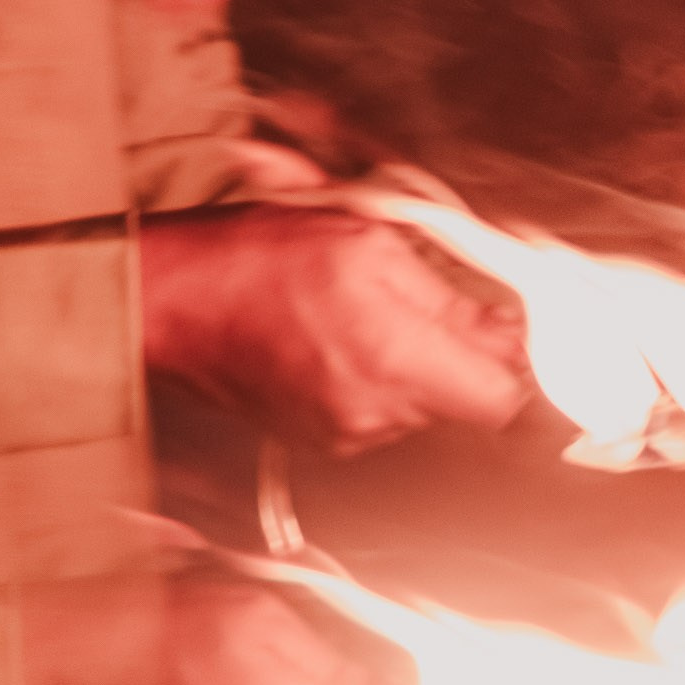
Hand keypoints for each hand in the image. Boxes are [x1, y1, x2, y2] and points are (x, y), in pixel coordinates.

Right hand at [138, 205, 531, 451]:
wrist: (172, 300)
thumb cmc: (258, 258)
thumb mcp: (371, 245)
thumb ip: (450, 300)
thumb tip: (508, 331)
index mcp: (395, 364)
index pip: (501, 400)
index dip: (513, 363)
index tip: (502, 328)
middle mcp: (374, 415)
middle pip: (460, 402)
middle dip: (454, 353)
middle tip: (415, 297)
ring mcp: (343, 434)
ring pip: (418, 406)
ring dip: (409, 362)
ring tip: (360, 311)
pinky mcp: (317, 439)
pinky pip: (375, 413)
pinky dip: (371, 377)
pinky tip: (334, 336)